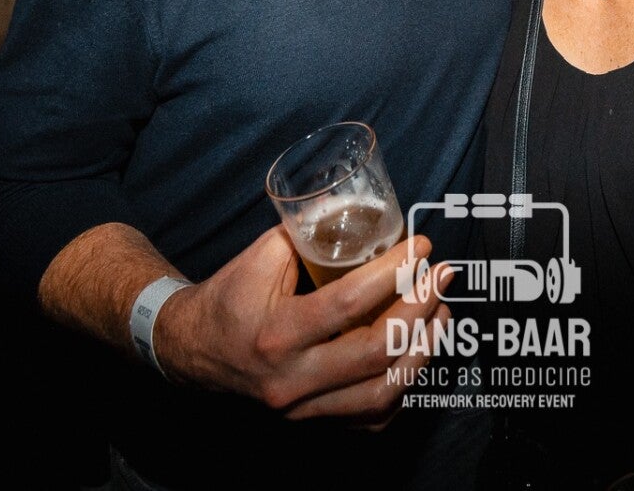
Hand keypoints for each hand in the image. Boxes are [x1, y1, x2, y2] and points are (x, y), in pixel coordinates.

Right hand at [154, 227, 451, 424]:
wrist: (191, 351)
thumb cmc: (229, 297)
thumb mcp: (260, 256)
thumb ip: (309, 234)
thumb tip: (361, 212)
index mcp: (276, 333)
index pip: (349, 304)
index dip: (394, 273)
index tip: (421, 249)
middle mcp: (292, 379)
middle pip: (376, 352)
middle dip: (420, 310)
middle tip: (441, 278)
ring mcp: (304, 409)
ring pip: (382, 392)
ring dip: (422, 351)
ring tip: (440, 314)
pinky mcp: (312, 422)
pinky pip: (372, 416)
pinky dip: (402, 385)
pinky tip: (416, 352)